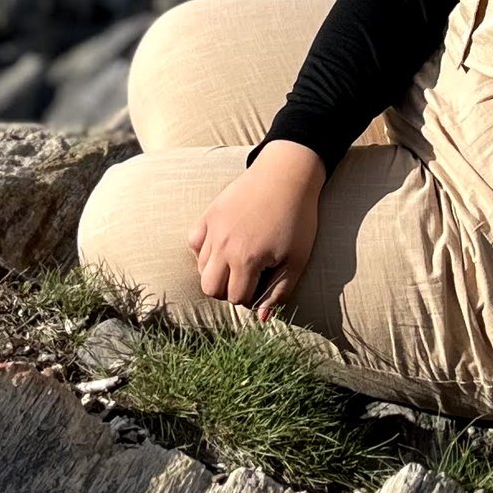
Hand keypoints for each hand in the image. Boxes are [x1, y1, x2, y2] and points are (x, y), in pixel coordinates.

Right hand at [190, 142, 325, 322]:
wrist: (287, 174)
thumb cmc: (298, 218)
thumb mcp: (297, 259)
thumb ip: (279, 292)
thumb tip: (262, 319)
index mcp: (246, 259)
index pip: (237, 298)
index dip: (253, 297)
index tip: (266, 282)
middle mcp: (224, 246)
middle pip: (210, 289)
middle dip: (229, 290)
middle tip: (249, 277)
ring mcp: (213, 229)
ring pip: (201, 268)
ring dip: (218, 272)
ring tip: (239, 260)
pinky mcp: (208, 214)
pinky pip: (194, 243)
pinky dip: (204, 250)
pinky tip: (224, 246)